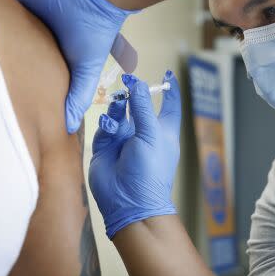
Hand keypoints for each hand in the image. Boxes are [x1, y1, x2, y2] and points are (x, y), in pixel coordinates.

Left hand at [13, 0, 136, 132]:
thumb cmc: (93, 32)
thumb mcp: (88, 70)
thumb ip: (80, 95)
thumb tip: (71, 127)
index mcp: (56, 57)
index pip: (33, 77)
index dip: (22, 87)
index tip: (10, 106)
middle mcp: (40, 41)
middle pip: (15, 58)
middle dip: (4, 69)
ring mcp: (28, 22)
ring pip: (4, 39)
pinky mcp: (19, 4)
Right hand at [89, 72, 180, 238]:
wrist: (128, 200)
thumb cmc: (149, 171)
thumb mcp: (151, 135)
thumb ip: (143, 108)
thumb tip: (138, 84)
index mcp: (164, 131)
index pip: (169, 105)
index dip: (169, 90)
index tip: (168, 74)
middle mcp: (144, 133)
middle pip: (139, 105)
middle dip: (133, 93)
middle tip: (127, 80)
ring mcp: (124, 139)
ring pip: (120, 113)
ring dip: (119, 108)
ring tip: (118, 108)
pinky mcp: (106, 146)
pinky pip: (105, 126)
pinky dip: (107, 122)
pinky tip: (109, 126)